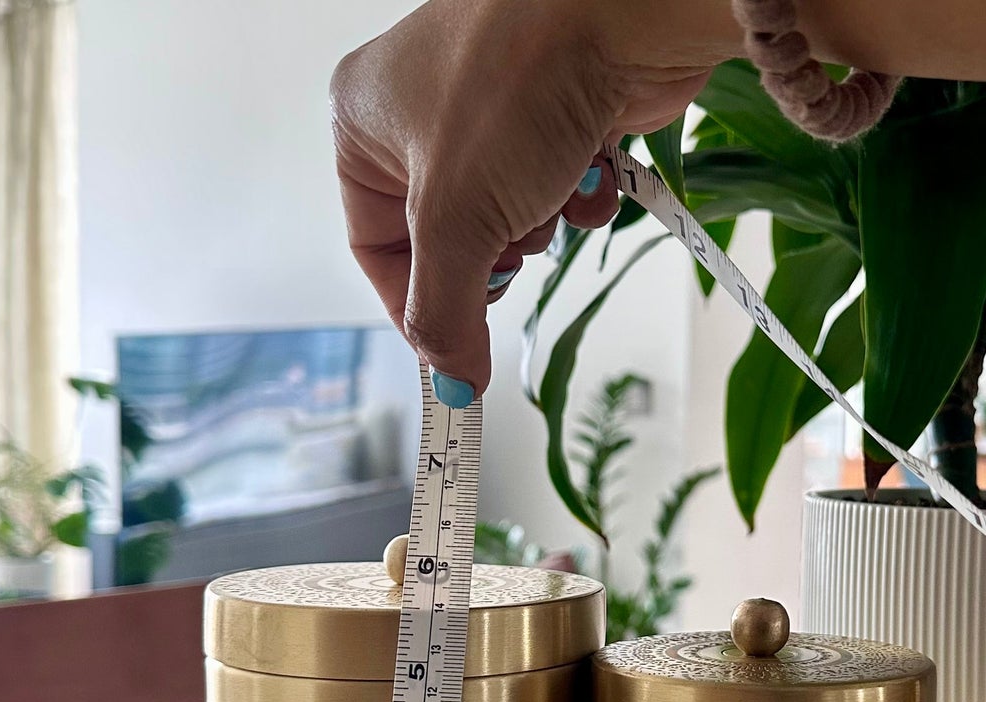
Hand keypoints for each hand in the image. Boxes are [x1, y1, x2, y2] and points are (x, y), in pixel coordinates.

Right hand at [330, 0, 736, 397]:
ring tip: (549, 188)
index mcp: (365, 122)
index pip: (375, 245)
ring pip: (508, 217)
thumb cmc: (515, 86)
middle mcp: (422, 110)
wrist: (620, 12)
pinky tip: (589, 169)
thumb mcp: (456, 220)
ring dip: (537, 223)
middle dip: (489, 254)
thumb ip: (444, 312)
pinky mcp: (558, 111)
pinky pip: (559, 188)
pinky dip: (578, 196)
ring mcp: (494, 110)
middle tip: (512, 241)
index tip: (455, 353)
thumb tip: (451, 380)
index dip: (417, 305)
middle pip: (446, 238)